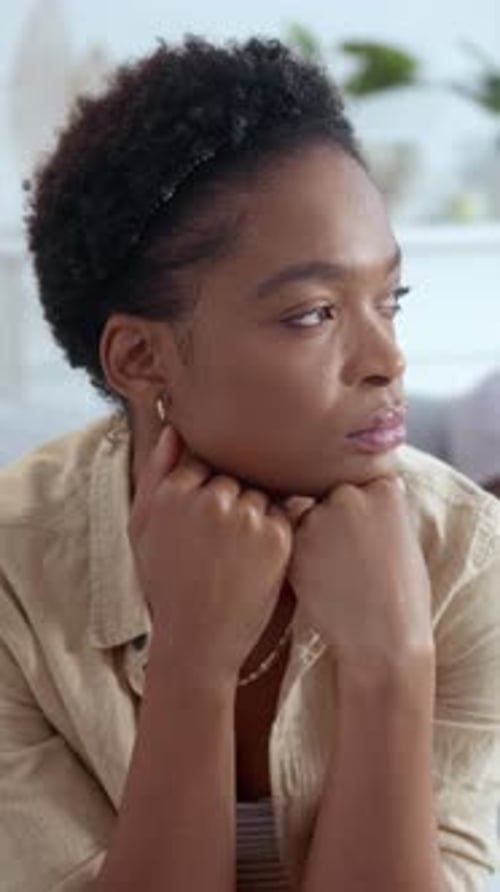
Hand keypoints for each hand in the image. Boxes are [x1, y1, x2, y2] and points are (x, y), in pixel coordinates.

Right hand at [128, 425, 292, 687]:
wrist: (196, 641)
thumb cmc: (165, 584)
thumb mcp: (143, 528)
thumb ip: (155, 474)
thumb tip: (174, 427)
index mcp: (173, 494)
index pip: (202, 462)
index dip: (205, 488)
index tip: (203, 517)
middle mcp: (210, 499)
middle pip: (234, 475)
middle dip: (231, 500)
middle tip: (221, 541)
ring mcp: (246, 517)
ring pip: (260, 492)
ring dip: (255, 513)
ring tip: (237, 554)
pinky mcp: (276, 538)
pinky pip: (282, 514)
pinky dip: (274, 533)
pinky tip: (255, 561)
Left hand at [287, 476, 433, 677]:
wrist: (384, 640)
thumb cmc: (401, 597)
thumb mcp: (402, 538)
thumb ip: (376, 507)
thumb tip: (354, 489)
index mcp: (386, 489)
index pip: (360, 482)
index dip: (361, 513)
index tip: (368, 539)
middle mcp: (351, 493)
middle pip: (331, 495)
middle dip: (335, 520)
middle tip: (352, 560)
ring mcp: (321, 514)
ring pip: (307, 515)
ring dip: (315, 537)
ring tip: (340, 574)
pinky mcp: (295, 539)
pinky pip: (292, 538)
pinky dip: (300, 557)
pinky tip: (322, 581)